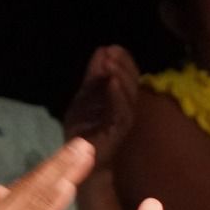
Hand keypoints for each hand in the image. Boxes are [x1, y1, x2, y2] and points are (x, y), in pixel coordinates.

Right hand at [0, 139, 93, 209]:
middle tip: (84, 145)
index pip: (25, 186)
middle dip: (60, 163)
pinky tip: (67, 187)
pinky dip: (53, 202)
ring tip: (82, 156)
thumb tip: (3, 190)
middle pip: (34, 185)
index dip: (49, 168)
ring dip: (63, 174)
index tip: (70, 152)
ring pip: (39, 197)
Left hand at [64, 45, 138, 170]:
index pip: (127, 77)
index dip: (124, 61)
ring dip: (121, 77)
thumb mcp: (86, 96)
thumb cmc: (82, 129)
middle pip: (131, 84)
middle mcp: (125, 108)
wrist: (77, 161)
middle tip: (113, 50)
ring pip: (128, 97)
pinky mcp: (117, 133)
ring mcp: (122, 121)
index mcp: (119, 99)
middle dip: (123, 66)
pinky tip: (112, 81)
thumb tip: (103, 51)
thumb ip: (95, 77)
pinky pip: (121, 112)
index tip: (113, 48)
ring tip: (111, 61)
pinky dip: (117, 95)